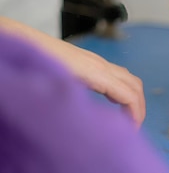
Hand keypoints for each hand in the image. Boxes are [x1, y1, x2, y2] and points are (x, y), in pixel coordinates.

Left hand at [0, 17, 145, 125]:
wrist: (25, 42)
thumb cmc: (39, 63)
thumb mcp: (59, 86)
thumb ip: (81, 102)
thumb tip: (97, 120)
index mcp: (96, 72)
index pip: (129, 93)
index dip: (136, 113)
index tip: (131, 131)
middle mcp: (101, 65)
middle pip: (134, 84)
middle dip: (139, 106)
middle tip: (132, 127)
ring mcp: (96, 61)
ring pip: (127, 78)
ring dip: (132, 97)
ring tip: (125, 118)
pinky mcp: (90, 61)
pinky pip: (117, 75)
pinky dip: (123, 90)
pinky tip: (112, 101)